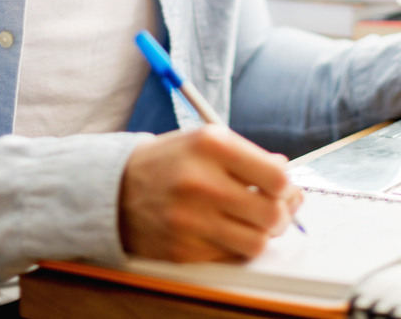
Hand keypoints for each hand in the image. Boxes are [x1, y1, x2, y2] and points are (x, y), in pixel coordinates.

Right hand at [118, 125, 302, 261]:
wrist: (114, 189)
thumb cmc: (167, 163)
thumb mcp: (204, 142)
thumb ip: (247, 155)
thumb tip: (285, 173)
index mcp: (211, 145)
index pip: (276, 178)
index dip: (286, 188)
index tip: (282, 189)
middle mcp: (200, 181)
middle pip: (272, 214)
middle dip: (280, 215)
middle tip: (272, 210)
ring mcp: (190, 219)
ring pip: (256, 243)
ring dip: (260, 235)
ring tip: (250, 223)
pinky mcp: (182, 249)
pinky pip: (229, 257)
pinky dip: (233, 247)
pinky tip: (223, 231)